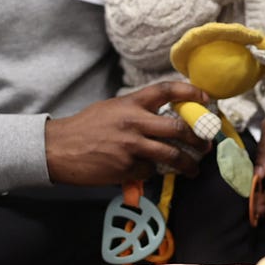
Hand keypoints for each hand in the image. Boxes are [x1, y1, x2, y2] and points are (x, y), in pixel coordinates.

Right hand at [46, 82, 210, 184]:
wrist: (58, 148)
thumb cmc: (85, 127)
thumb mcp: (112, 109)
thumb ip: (137, 112)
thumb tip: (164, 119)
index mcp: (131, 103)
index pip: (165, 91)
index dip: (189, 93)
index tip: (206, 98)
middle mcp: (134, 122)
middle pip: (177, 128)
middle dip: (197, 139)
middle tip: (205, 145)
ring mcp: (131, 147)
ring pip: (171, 155)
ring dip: (187, 164)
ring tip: (193, 169)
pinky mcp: (126, 168)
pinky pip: (150, 171)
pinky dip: (153, 173)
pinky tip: (151, 173)